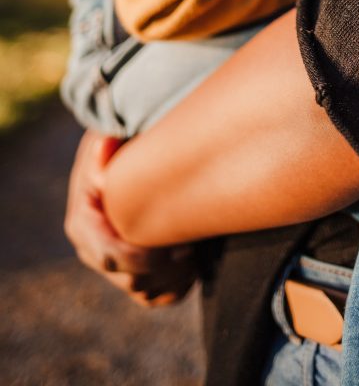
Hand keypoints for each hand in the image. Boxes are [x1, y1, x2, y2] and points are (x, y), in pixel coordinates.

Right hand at [64, 131, 196, 306]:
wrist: (133, 157)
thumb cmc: (122, 145)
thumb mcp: (112, 139)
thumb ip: (107, 146)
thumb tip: (104, 143)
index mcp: (83, 223)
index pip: (109, 256)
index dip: (142, 258)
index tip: (178, 246)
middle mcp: (94, 250)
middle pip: (130, 280)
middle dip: (165, 268)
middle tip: (193, 246)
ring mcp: (114, 266)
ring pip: (145, 292)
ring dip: (175, 276)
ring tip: (197, 247)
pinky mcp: (135, 274)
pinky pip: (158, 296)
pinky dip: (179, 283)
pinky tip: (196, 258)